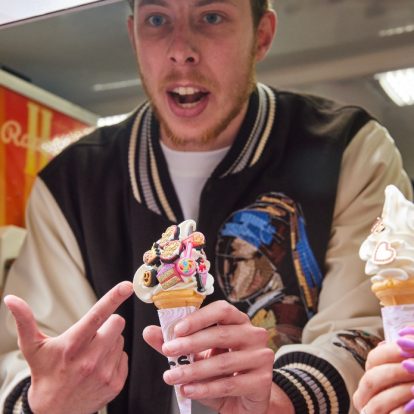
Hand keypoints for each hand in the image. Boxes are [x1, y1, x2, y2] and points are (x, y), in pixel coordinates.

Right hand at [4, 281, 133, 413]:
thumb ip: (24, 321)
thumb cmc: (45, 373)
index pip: (97, 316)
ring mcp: (104, 373)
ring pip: (120, 339)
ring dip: (110, 341)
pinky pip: (124, 356)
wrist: (54, 412)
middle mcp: (90, 360)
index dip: (113, 298)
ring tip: (92, 353)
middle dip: (109, 323)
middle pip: (117, 323)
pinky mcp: (115, 383)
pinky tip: (99, 366)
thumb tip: (11, 299)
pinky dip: (114, 357)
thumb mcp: (33, 347)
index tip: (126, 286)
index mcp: (72, 345)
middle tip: (94, 334)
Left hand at [143, 300, 290, 413]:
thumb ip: (176, 343)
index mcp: (238, 321)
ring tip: (172, 376)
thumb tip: (149, 331)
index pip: (221, 310)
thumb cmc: (220, 373)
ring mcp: (261, 357)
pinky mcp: (263, 381)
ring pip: (223, 361)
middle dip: (191, 343)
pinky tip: (188, 390)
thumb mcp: (196, 356)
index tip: (177, 329)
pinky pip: (230, 384)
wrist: (243, 402)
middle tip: (168, 350)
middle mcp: (253, 334)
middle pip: (221, 334)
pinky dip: (206, 388)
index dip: (199, 318)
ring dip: (194, 370)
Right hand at [353, 339, 413, 413]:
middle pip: (372, 378)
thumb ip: (406, 356)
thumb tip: (404, 336)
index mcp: (372, 376)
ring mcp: (370, 413)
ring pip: (378, 402)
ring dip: (401, 393)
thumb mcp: (410, 371)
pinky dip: (403, 410)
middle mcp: (365, 395)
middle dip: (395, 372)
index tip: (409, 346)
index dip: (390, 352)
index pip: (373, 359)